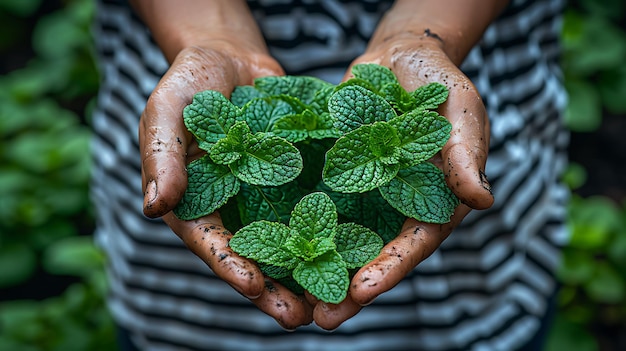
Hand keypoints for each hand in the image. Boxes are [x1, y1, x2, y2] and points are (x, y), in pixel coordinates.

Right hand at [139, 43, 313, 329]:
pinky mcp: (292, 181)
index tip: (254, 286)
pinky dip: (328, 229)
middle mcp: (231, 209)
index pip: (211, 241)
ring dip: (305, 272)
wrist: (231, 59)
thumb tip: (155, 208)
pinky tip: (352, 250)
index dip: (230, 265)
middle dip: (273, 289)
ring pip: (286, 241)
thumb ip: (162, 156)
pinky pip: (309, 207)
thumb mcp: (166, 110)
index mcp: (194, 202)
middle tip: (301, 318)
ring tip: (332, 300)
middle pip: (252, 255)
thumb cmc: (191, 83)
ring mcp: (263, 197)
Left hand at [312, 37, 493, 329]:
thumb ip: (466, 152)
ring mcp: (366, 193)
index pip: (415, 242)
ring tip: (291, 298)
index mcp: (435, 199)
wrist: (399, 58)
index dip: (391, 268)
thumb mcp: (460, 109)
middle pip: (375, 253)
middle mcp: (398, 205)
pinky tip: (273, 246)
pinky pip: (318, 203)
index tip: (362, 292)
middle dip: (350, 289)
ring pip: (343, 238)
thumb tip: (481, 200)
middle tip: (322, 319)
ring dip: (319, 268)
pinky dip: (299, 225)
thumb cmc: (438, 81)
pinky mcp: (338, 175)